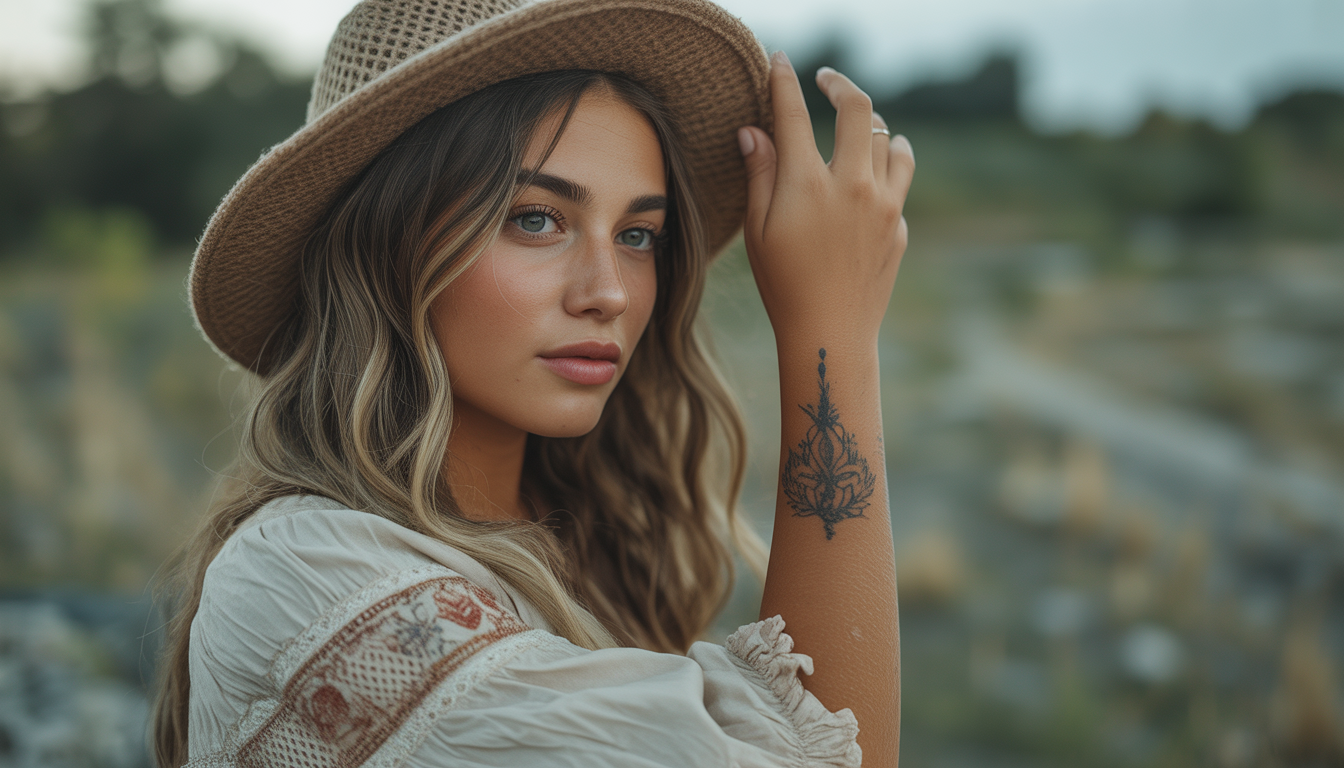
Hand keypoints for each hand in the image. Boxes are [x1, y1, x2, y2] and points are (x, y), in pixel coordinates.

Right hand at [738, 52, 913, 346]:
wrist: (831, 332)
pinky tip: (874, 177)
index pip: (793, 113)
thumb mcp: (758, 230)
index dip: (784, 80)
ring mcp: (884, 205)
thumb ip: (760, 174)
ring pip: (891, 140)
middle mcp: (852, 185)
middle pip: (859, 109)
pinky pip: (899, 181)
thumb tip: (753, 131)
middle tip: (827, 80)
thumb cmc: (783, 284)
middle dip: (840, 85)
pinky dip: (887, 169)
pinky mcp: (900, 225)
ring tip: (863, 128)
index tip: (780, 62)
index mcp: (808, 184)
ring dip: (876, 126)